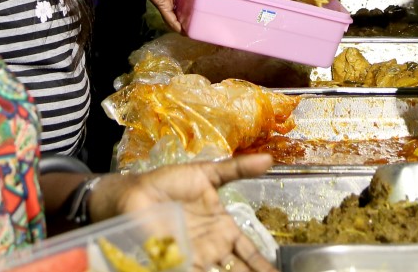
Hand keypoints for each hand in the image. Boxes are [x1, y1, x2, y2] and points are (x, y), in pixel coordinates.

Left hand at [91, 154, 276, 271]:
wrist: (137, 193)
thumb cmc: (170, 182)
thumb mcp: (206, 173)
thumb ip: (237, 169)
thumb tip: (269, 158)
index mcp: (223, 227)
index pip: (249, 251)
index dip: (264, 263)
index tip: (280, 270)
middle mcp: (213, 246)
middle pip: (239, 269)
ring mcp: (197, 255)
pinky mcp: (179, 260)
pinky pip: (198, 271)